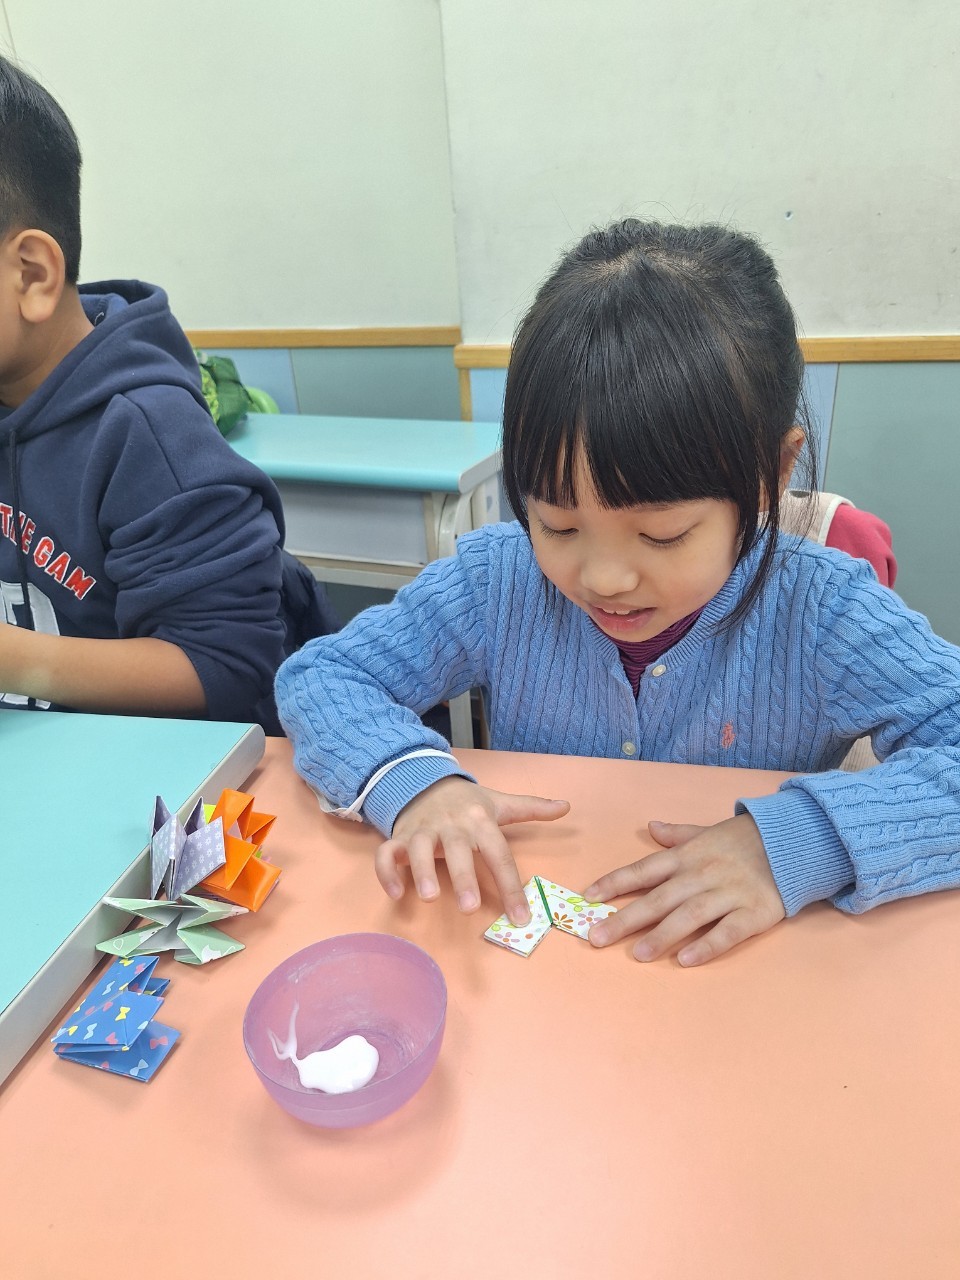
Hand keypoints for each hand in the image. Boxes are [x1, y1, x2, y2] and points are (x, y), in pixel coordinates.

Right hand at [376, 777, 569, 924]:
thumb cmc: (467, 802)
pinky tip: (396, 893)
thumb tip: (567, 806)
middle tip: (470, 908)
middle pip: (458, 850)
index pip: (498, 853)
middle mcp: (451, 825)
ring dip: (423, 872)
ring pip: (419, 849)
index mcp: (479, 820)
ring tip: (431, 897)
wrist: (424, 780)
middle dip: (463, 877)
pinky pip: (387, 854)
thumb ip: (532, 808)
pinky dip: (387, 872)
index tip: (521, 916)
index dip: (511, 885)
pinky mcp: (399, 838)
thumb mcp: (499, 803)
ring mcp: (423, 831)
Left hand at [584, 813, 784, 965]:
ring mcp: (727, 893)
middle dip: (625, 918)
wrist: (793, 840)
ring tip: (636, 954)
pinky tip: (685, 960)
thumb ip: (677, 835)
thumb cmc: (743, 840)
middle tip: (597, 938)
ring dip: (661, 935)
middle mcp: (702, 874)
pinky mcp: (753, 912)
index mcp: (687, 855)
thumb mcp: (707, 831)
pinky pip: (727, 932)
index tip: (589, 898)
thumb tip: (651, 827)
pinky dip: (706, 945)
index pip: (643, 869)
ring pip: (688, 916)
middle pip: (658, 898)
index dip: (615, 883)